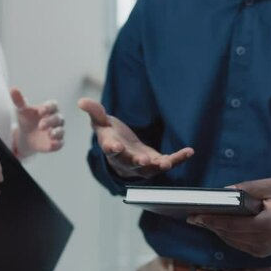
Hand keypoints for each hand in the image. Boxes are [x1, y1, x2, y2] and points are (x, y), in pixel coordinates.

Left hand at [11, 88, 64, 157]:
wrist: (26, 136)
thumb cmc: (27, 119)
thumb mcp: (22, 110)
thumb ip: (19, 100)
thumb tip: (13, 89)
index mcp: (49, 109)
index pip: (53, 105)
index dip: (48, 108)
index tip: (40, 110)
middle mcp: (56, 119)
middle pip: (58, 118)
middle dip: (50, 121)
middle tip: (41, 125)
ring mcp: (57, 131)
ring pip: (61, 131)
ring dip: (57, 132)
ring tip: (49, 134)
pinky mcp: (56, 143)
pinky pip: (60, 143)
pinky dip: (57, 144)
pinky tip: (52, 144)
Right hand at [78, 98, 193, 178]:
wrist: (122, 149)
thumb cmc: (110, 134)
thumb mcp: (101, 122)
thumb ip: (95, 112)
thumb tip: (81, 101)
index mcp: (111, 148)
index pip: (110, 149)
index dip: (112, 148)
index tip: (114, 146)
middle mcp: (125, 160)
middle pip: (130, 163)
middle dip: (137, 162)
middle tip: (144, 160)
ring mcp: (141, 164)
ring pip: (149, 169)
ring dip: (158, 166)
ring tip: (167, 163)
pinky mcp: (155, 162)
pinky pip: (167, 162)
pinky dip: (178, 158)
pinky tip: (189, 151)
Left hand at [187, 178, 270, 257]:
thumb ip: (248, 188)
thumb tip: (224, 191)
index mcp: (266, 225)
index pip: (232, 224)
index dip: (212, 220)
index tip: (196, 214)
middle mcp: (262, 242)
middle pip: (228, 233)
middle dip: (209, 224)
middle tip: (192, 216)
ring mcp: (260, 251)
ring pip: (230, 240)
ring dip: (215, 230)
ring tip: (199, 219)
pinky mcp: (259, 253)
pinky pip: (236, 243)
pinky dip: (225, 234)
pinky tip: (215, 226)